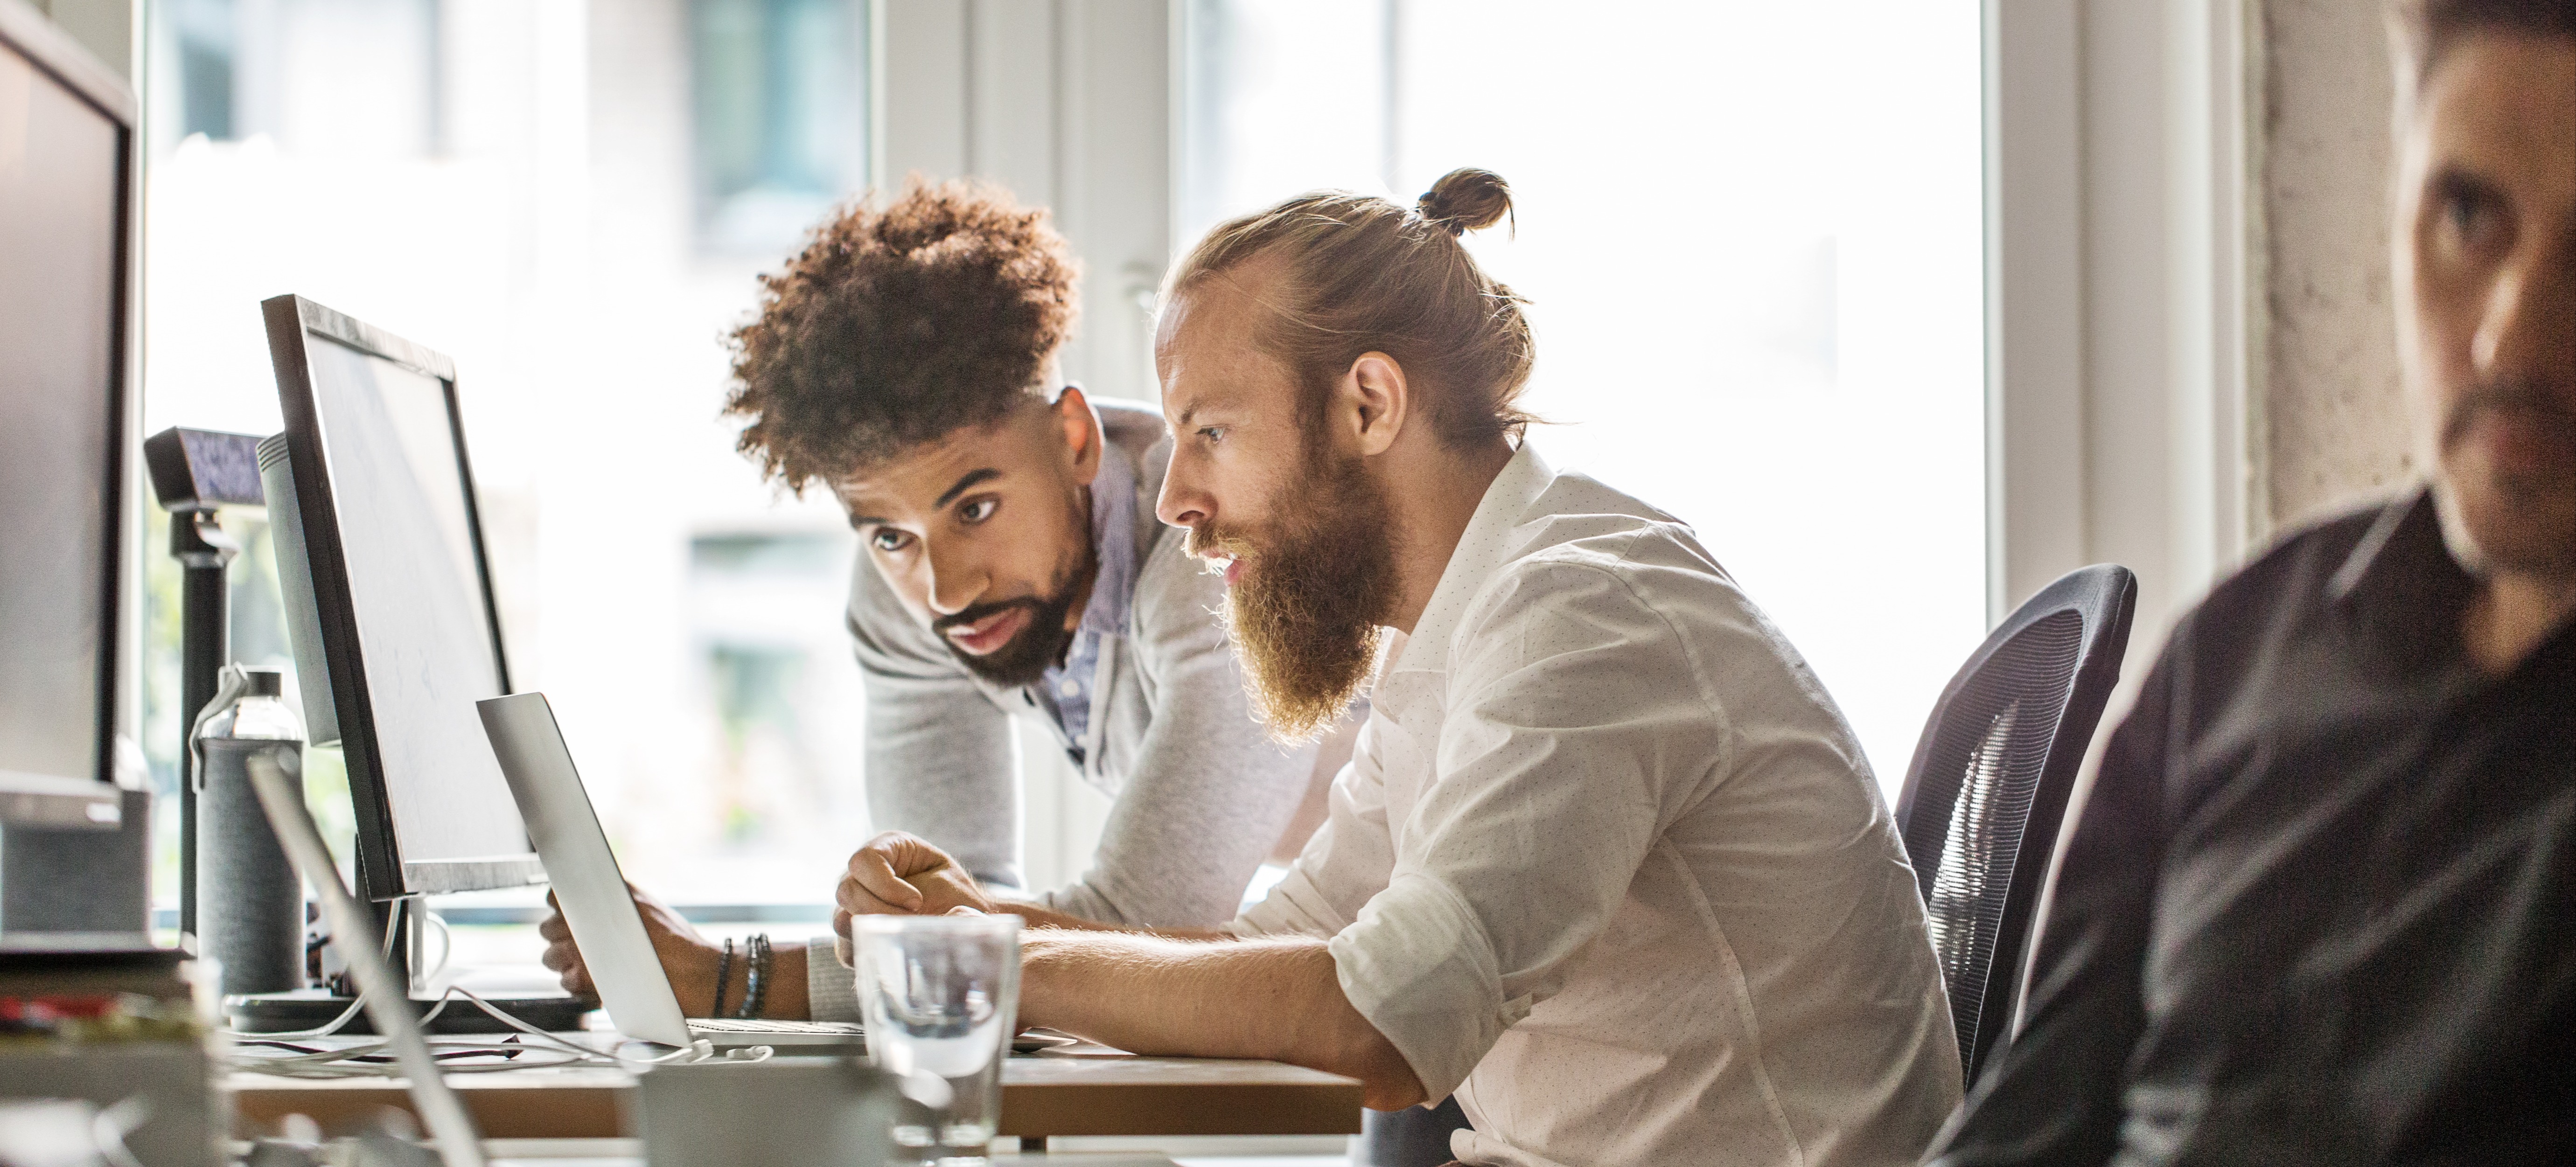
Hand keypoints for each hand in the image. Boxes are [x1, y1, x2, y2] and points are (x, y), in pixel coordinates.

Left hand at [539, 883, 727, 1015]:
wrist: (699, 973)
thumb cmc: (679, 944)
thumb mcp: (647, 906)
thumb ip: (617, 901)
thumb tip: (594, 901)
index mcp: (605, 896)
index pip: (556, 897)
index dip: (559, 909)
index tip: (568, 918)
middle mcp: (591, 919)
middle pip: (548, 928)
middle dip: (559, 939)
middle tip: (580, 948)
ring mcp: (586, 950)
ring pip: (551, 957)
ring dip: (565, 964)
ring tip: (589, 968)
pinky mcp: (588, 979)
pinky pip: (565, 981)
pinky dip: (576, 985)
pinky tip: (596, 983)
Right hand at [832, 832, 996, 950]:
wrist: (955, 920)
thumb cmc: (952, 893)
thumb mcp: (948, 885)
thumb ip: (935, 895)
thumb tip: (934, 915)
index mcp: (883, 849)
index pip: (863, 861)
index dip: (885, 885)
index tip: (917, 902)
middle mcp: (860, 875)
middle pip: (846, 891)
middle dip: (881, 911)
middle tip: (913, 920)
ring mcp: (852, 905)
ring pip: (841, 921)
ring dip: (875, 932)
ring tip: (906, 936)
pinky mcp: (852, 935)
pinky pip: (846, 949)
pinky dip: (870, 953)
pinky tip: (895, 951)